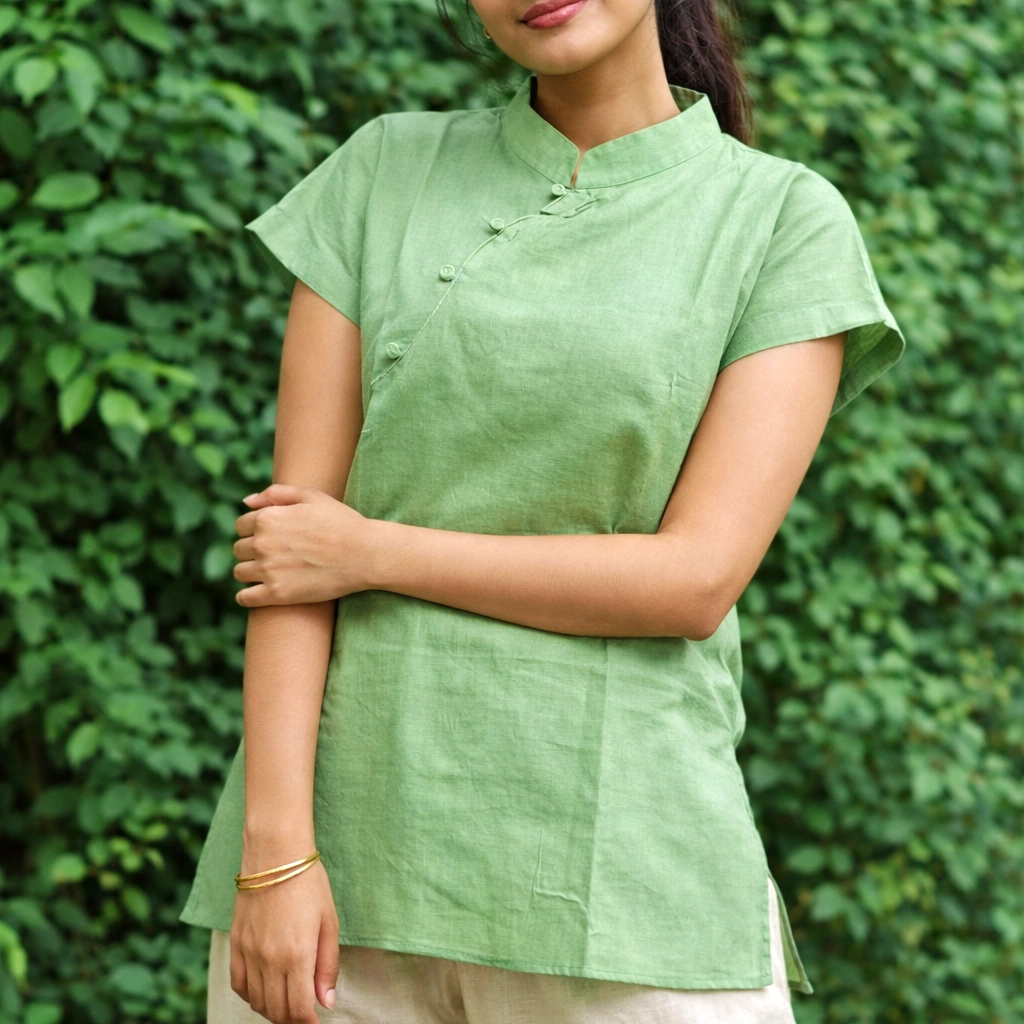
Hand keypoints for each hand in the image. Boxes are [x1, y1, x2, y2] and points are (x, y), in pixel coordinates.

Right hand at [230, 856, 339, 1023]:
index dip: (309, 1023)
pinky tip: (264, 991)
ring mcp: (249, 952)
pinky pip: (238, 984)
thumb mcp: (329, 922)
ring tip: (288, 1003)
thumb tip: (325, 1002)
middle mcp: (270, 959)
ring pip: (256, 1001)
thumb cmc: (309, 884)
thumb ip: (328, 965)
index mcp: (297, 955)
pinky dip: (250, 996)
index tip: (316, 1022)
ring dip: (272, 1010)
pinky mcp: (236, 943)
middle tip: (305, 1013)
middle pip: (277, 1010)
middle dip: (293, 1019)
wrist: (275, 855)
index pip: (299, 1009)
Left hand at [233, 484, 373, 606]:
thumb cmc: (342, 522)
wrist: (364, 554)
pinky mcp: (277, 594)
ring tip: (270, 573)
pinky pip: (245, 597)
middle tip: (272, 555)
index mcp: (267, 518)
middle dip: (252, 551)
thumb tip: (246, 502)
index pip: (241, 525)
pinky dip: (247, 596)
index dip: (254, 530)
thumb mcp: (312, 496)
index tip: (269, 537)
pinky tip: (258, 593)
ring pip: (240, 572)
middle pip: (239, 549)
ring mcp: (268, 570)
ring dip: (250, 572)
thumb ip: (276, 493)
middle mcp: (262, 543)